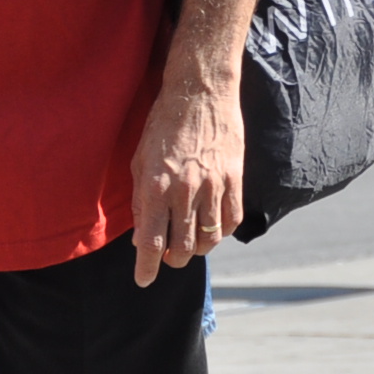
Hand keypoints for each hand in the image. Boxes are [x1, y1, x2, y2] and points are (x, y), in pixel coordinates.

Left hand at [129, 58, 245, 285]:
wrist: (200, 92)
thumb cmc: (163, 124)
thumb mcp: (140, 160)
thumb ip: (140, 201)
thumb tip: (141, 238)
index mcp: (155, 186)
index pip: (151, 242)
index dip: (146, 267)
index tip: (143, 280)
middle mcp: (184, 191)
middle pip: (181, 248)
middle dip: (173, 261)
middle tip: (169, 258)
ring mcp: (212, 187)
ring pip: (208, 240)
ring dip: (196, 249)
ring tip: (189, 243)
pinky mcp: (234, 180)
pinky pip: (231, 222)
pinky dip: (221, 233)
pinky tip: (212, 228)